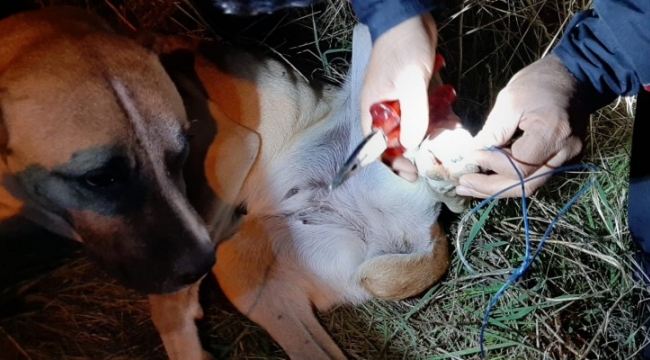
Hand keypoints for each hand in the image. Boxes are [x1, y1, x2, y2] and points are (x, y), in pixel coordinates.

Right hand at [361, 13, 437, 154]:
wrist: (410, 17)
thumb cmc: (402, 47)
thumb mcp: (410, 82)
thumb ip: (413, 115)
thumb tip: (413, 144)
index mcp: (372, 110)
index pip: (376, 147)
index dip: (392, 162)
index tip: (411, 171)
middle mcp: (383, 110)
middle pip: (396, 142)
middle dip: (416, 150)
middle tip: (436, 156)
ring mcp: (398, 102)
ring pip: (413, 129)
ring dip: (430, 135)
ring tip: (448, 136)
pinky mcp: (412, 94)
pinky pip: (423, 115)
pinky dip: (436, 119)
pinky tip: (451, 121)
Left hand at [456, 53, 587, 197]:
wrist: (572, 76)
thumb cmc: (539, 83)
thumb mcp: (509, 100)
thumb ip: (493, 131)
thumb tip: (474, 154)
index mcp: (553, 132)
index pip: (519, 164)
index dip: (492, 163)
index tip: (471, 155)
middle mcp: (565, 152)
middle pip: (525, 184)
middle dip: (490, 188)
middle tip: (462, 185)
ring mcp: (567, 159)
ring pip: (529, 185)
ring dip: (497, 188)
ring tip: (469, 186)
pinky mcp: (562, 160)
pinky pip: (534, 176)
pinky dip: (509, 179)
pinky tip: (487, 178)